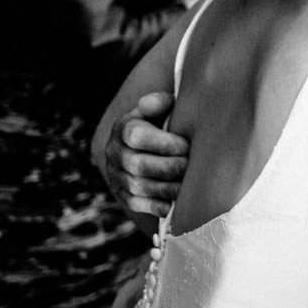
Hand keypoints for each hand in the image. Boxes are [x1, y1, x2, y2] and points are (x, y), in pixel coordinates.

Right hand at [103, 91, 188, 216]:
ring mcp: (116, 175)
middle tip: (192, 168)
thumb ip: (160, 103)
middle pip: (138, 165)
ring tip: (190, 186)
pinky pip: (137, 204)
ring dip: (167, 188)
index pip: (137, 136)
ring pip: (138, 186)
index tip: (188, 146)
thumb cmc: (159, 123)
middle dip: (169, 168)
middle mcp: (115, 152)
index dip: (164, 143)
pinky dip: (157, 206)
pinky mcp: (122, 194)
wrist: (141, 146)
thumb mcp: (158, 108)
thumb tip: (164, 102)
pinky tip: (176, 204)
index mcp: (124, 128)